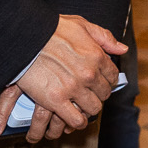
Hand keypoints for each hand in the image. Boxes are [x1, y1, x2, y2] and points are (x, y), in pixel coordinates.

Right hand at [0, 14, 127, 140]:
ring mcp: (73, 89)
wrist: (25, 38)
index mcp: (96, 56)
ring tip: (82, 108)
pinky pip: (75, 119)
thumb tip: (122, 49)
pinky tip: (75, 119)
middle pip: (104, 94)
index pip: (113, 76)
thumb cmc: (51, 29)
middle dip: (98, 94)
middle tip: (89, 94)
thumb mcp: (82, 25)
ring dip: (89, 109)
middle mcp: (88, 74)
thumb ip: (104, 37)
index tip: (100, 82)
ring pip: (93, 108)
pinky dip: (77, 122)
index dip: (107, 80)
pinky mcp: (56, 100)